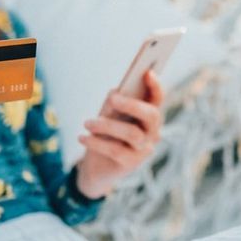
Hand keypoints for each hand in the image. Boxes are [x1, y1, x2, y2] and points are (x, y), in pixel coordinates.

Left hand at [75, 69, 164, 198]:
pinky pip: (116, 150)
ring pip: (132, 133)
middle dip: (132, 105)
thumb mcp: (108, 116)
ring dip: (107, 125)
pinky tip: (82, 138)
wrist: (96, 167)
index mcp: (148, 115)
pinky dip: (96, 142)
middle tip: (112, 99)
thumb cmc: (105, 134)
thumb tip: (116, 93)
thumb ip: (114, 104)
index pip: (158, 99)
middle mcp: (152, 132)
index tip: (147, 72)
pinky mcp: (132, 164)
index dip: (156, 86)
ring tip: (87, 123)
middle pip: (151, 115)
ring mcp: (144, 149)